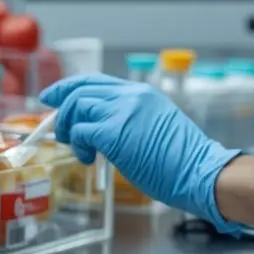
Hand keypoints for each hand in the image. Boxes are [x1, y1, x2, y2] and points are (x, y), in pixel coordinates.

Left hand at [41, 74, 242, 230]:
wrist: (200, 173)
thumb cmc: (182, 160)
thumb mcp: (156, 126)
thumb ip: (129, 119)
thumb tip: (98, 127)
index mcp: (141, 93)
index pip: (96, 80)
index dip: (70, 86)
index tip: (53, 96)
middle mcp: (131, 96)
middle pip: (81, 90)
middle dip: (61, 107)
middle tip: (56, 127)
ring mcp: (122, 112)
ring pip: (76, 107)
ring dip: (68, 128)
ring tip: (76, 147)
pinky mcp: (114, 133)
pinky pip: (80, 131)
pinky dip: (77, 145)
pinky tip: (86, 158)